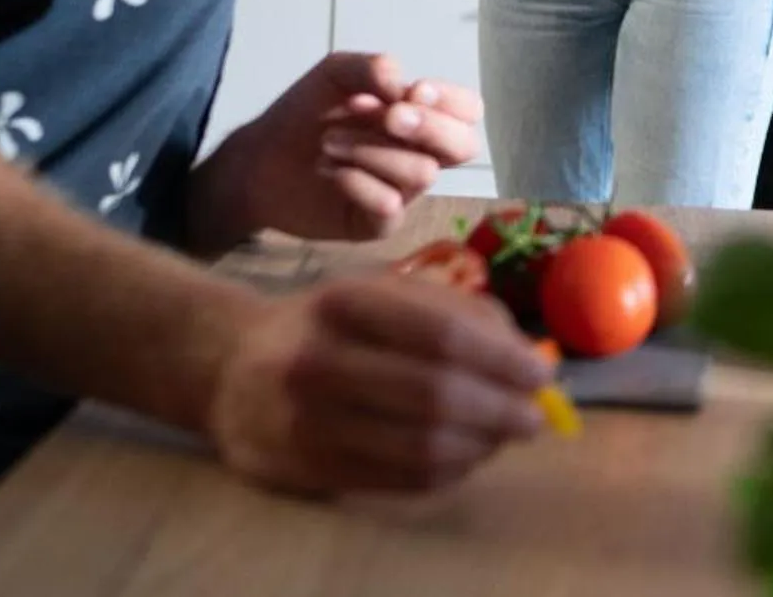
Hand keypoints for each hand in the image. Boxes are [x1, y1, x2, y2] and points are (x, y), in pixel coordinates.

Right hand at [206, 274, 550, 493]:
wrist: (231, 368)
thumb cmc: (330, 324)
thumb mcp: (381, 292)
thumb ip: (454, 311)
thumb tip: (525, 354)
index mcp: (346, 300)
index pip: (442, 335)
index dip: (502, 359)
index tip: (542, 375)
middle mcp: (319, 358)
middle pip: (435, 395)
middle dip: (499, 410)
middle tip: (533, 419)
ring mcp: (306, 419)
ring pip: (419, 446)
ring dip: (478, 446)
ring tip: (502, 438)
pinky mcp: (304, 467)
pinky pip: (396, 479)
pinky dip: (446, 472)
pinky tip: (465, 457)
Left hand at [208, 53, 483, 244]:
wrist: (258, 157)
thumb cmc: (304, 113)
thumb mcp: (335, 73)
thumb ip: (371, 67)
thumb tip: (403, 85)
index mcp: (421, 116)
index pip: (467, 110)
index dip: (450, 101)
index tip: (413, 91)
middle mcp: (420, 154)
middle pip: (463, 147)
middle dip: (429, 127)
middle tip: (388, 116)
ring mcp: (402, 192)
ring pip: (422, 173)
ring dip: (373, 150)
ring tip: (329, 143)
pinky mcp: (376, 223)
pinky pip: (388, 206)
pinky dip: (358, 182)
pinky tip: (330, 171)